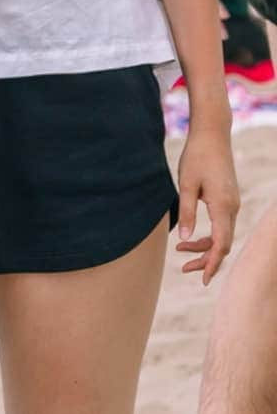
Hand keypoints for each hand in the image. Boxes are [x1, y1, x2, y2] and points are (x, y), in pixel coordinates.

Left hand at [175, 124, 239, 284]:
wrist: (212, 134)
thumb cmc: (197, 156)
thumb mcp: (186, 184)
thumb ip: (186, 213)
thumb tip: (184, 240)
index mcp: (223, 206)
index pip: (221, 244)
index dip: (212, 263)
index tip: (203, 279)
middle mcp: (233, 207)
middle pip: (223, 244)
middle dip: (206, 259)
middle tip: (184, 268)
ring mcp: (233, 203)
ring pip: (223, 235)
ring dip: (205, 246)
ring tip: (180, 251)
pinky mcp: (229, 198)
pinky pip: (222, 225)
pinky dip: (209, 235)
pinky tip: (192, 236)